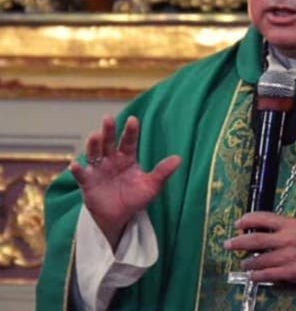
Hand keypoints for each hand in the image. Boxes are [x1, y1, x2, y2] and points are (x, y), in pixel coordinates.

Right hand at [70, 115, 180, 248]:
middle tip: (108, 118)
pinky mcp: (87, 182)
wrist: (119, 218)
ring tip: (94, 136)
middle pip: (109, 142)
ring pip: (94, 153)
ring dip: (93, 144)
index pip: (129, 141)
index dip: (130, 131)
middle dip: (109, 130)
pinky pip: (82, 174)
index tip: (133, 120)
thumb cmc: (135, 198)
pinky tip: (75, 164)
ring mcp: (98, 169)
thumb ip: (162, 172)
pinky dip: (78, 169)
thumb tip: (178, 159)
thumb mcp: (151, 186)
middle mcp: (111, 159)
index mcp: (127, 157)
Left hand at [224, 212, 295, 288]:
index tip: (238, 223)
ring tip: (243, 264)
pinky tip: (252, 276)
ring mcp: (288, 256)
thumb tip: (265, 231)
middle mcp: (287, 238)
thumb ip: (285, 228)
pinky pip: (268, 274)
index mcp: (290, 224)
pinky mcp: (291, 272)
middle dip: (238, 242)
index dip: (247, 220)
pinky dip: (257, 276)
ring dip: (248, 262)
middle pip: (255, 239)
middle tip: (228, 244)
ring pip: (259, 259)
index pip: (262, 218)